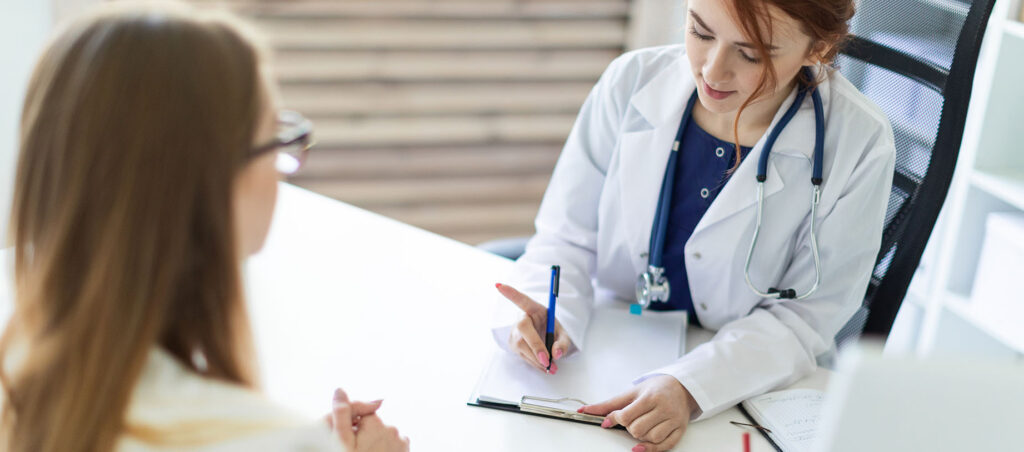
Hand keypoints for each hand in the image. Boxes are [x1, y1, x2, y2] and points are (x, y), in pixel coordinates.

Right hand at [330, 389, 408, 451]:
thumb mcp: (341, 440)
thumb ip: (341, 413)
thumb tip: (339, 389)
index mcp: (375, 422)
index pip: (360, 413)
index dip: (351, 426)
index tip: (349, 440)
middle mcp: (392, 428)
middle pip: (373, 424)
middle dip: (364, 433)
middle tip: (356, 450)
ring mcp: (401, 440)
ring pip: (383, 433)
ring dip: (375, 441)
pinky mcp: (405, 449)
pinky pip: (393, 443)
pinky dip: (385, 448)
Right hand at [496, 283, 572, 373]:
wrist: (546, 339)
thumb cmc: (553, 331)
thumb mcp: (563, 333)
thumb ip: (563, 342)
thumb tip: (556, 353)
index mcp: (534, 309)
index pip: (521, 299)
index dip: (510, 293)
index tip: (499, 285)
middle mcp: (521, 319)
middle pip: (523, 329)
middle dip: (535, 345)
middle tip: (547, 360)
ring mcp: (515, 333)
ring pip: (522, 346)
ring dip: (537, 359)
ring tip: (552, 367)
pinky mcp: (513, 346)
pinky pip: (523, 356)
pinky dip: (536, 363)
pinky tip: (545, 367)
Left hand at [580, 375, 695, 451]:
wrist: (682, 387)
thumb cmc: (656, 388)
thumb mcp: (632, 391)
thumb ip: (610, 403)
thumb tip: (586, 410)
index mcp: (651, 397)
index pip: (627, 416)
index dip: (616, 419)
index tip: (613, 419)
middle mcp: (664, 409)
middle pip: (637, 429)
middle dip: (629, 428)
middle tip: (632, 420)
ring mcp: (673, 420)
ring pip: (650, 438)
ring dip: (640, 436)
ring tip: (642, 425)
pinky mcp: (679, 430)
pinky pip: (664, 446)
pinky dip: (650, 449)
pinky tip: (640, 447)